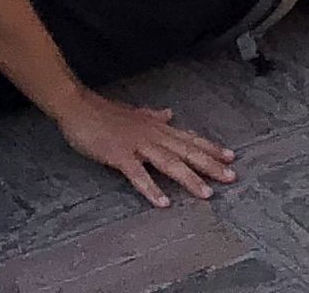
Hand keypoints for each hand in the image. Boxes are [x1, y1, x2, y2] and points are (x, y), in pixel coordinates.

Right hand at [54, 91, 238, 206]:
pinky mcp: (119, 155)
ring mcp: (136, 145)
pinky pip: (138, 174)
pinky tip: (162, 202)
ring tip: (206, 194)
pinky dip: (151, 189)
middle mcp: (151, 135)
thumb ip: (153, 115)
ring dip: (188, 178)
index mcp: (155, 127)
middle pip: (186, 151)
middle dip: (210, 165)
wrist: (76, 105)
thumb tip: (169, 114)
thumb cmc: (103, 111)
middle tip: (231, 177)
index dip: (210, 147)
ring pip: (168, 162)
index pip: (188, 138)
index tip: (231, 157)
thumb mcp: (133, 113)